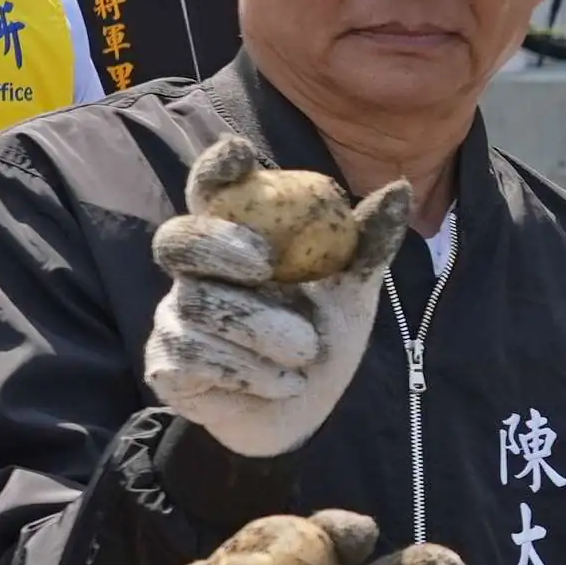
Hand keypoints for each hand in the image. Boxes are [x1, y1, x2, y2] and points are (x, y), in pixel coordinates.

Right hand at [143, 147, 416, 456]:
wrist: (305, 412)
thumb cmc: (320, 336)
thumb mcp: (352, 290)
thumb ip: (367, 243)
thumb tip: (398, 189)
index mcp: (233, 240)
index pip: (209, 191)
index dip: (214, 169)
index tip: (238, 152)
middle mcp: (193, 273)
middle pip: (177, 239)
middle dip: (217, 245)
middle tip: (263, 263)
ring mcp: (174, 319)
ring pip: (199, 307)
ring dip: (263, 332)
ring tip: (305, 352)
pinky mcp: (167, 368)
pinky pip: (195, 357)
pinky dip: (251, 372)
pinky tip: (284, 382)